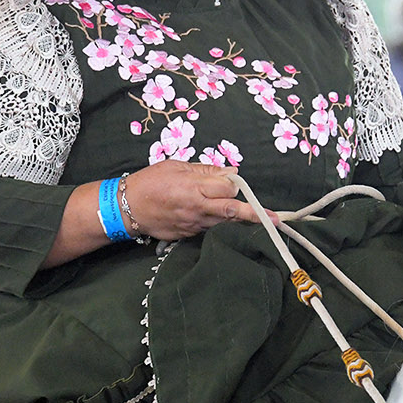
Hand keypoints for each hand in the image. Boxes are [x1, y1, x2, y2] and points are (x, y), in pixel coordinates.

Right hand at [123, 161, 259, 239]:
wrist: (126, 208)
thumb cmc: (150, 182)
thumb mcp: (176, 166)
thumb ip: (205, 170)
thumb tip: (231, 173)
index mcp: (193, 187)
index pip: (228, 189)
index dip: (236, 186)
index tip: (237, 183)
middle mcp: (196, 208)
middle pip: (233, 211)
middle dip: (255, 214)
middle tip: (277, 219)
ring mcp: (194, 224)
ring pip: (225, 223)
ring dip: (239, 220)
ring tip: (261, 219)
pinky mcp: (189, 235)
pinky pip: (211, 229)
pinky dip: (220, 224)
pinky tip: (220, 219)